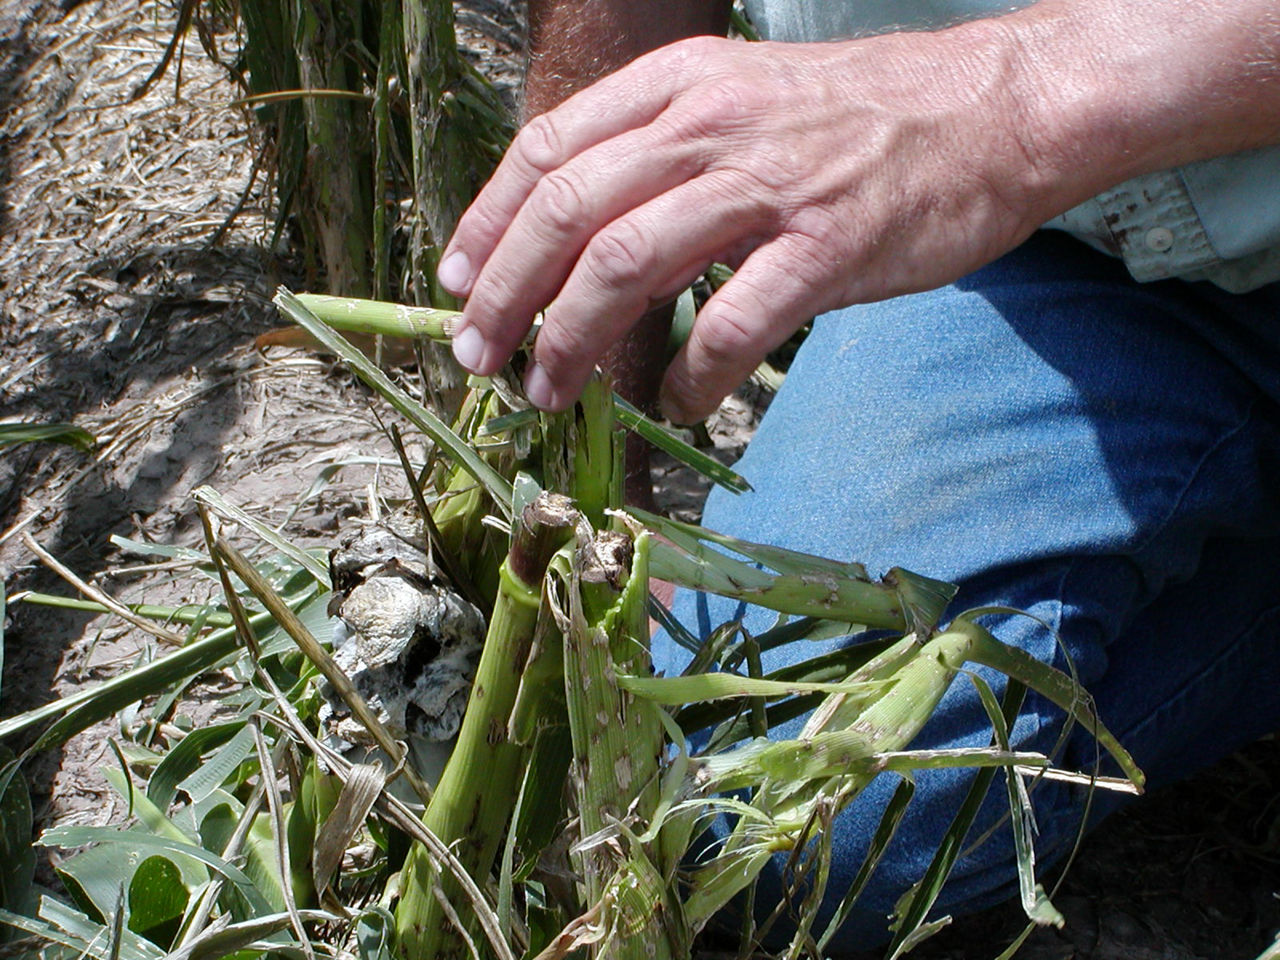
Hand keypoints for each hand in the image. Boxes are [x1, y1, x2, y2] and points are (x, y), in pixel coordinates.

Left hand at [439, 25, 1067, 422]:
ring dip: (571, 341)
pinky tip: (677, 405)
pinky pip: (735, 324)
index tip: (453, 282)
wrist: (990, 108)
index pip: (547, 151)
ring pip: (627, 265)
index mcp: (678, 85)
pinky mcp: (827, 246)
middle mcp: (709, 125)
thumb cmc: (859, 116)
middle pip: (567, 211)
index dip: (486, 224)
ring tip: (547, 392)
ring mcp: (768, 185)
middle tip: (477, 356)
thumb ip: (661, 152)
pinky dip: (693, 375)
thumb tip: (582, 232)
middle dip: (504, 294)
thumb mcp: (742, 101)